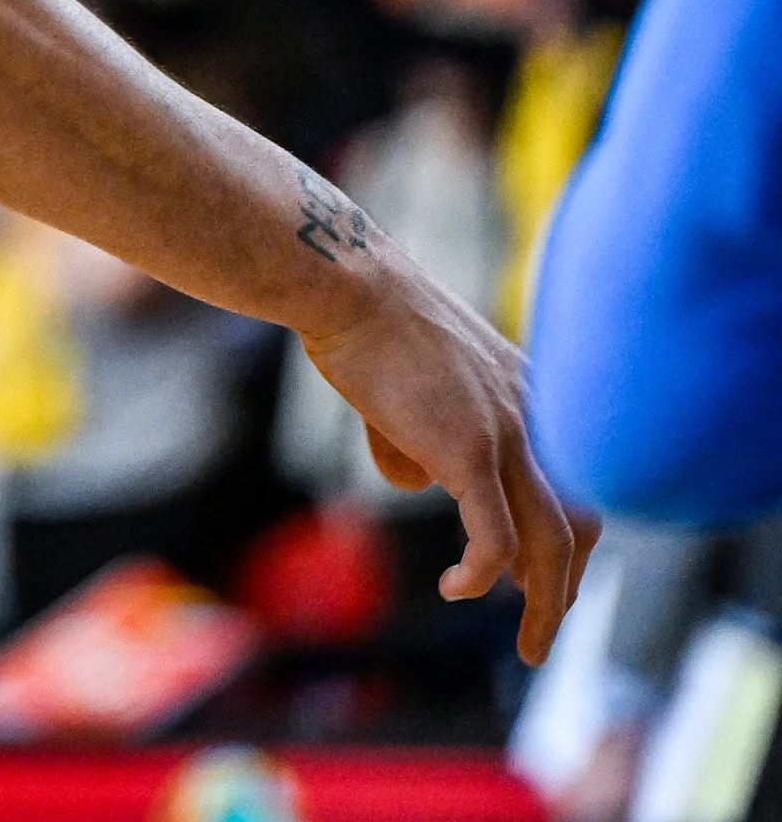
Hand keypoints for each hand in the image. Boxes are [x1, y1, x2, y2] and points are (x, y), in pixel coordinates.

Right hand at [295, 250, 593, 662]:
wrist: (346, 282)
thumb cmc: (363, 318)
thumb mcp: (412, 380)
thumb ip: (424, 432)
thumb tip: (417, 480)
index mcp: (531, 392)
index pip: (578, 482)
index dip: (569, 539)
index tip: (544, 579)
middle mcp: (537, 414)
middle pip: (580, 522)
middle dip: (567, 586)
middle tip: (543, 629)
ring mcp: (507, 433)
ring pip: (551, 543)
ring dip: (545, 602)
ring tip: (529, 643)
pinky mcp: (467, 450)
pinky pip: (493, 536)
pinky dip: (480, 574)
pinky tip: (455, 589)